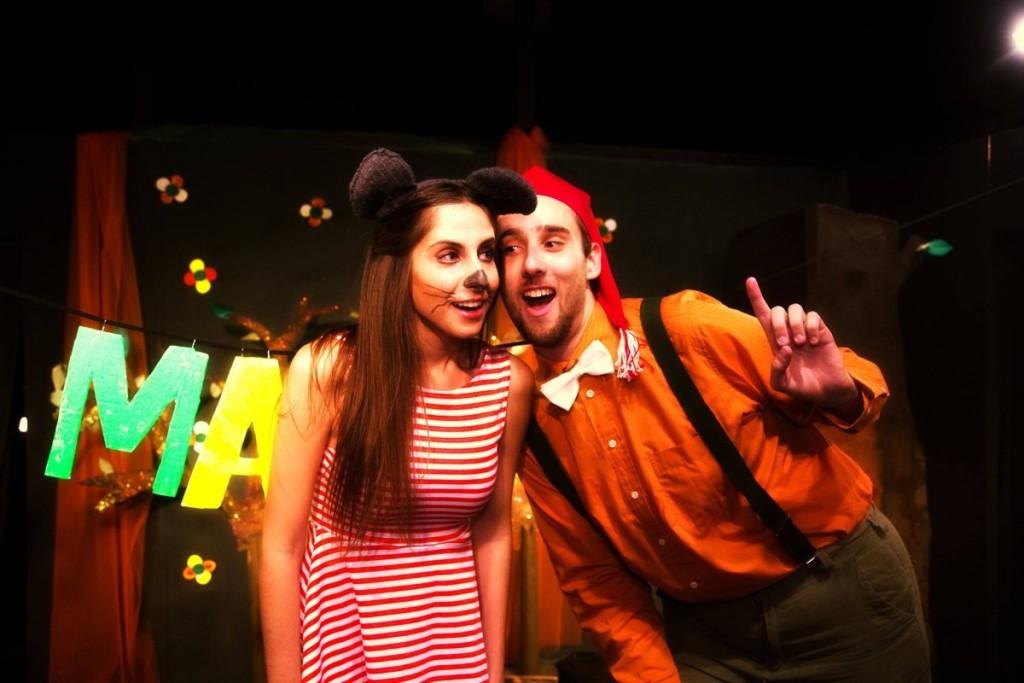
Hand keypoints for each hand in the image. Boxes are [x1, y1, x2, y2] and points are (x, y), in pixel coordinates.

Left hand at [745, 277, 859, 413]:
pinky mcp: (821, 330)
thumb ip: (776, 369)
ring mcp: (805, 329)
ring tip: (802, 344)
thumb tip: (783, 348)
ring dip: (795, 325)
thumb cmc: (802, 386)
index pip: (763, 315)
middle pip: (777, 310)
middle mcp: (788, 331)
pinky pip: (813, 316)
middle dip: (778, 324)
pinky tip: (815, 343)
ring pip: (795, 308)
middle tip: (786, 344)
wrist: (827, 390)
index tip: (750, 280)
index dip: (756, 297)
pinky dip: (812, 327)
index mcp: (775, 341)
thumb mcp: (782, 384)